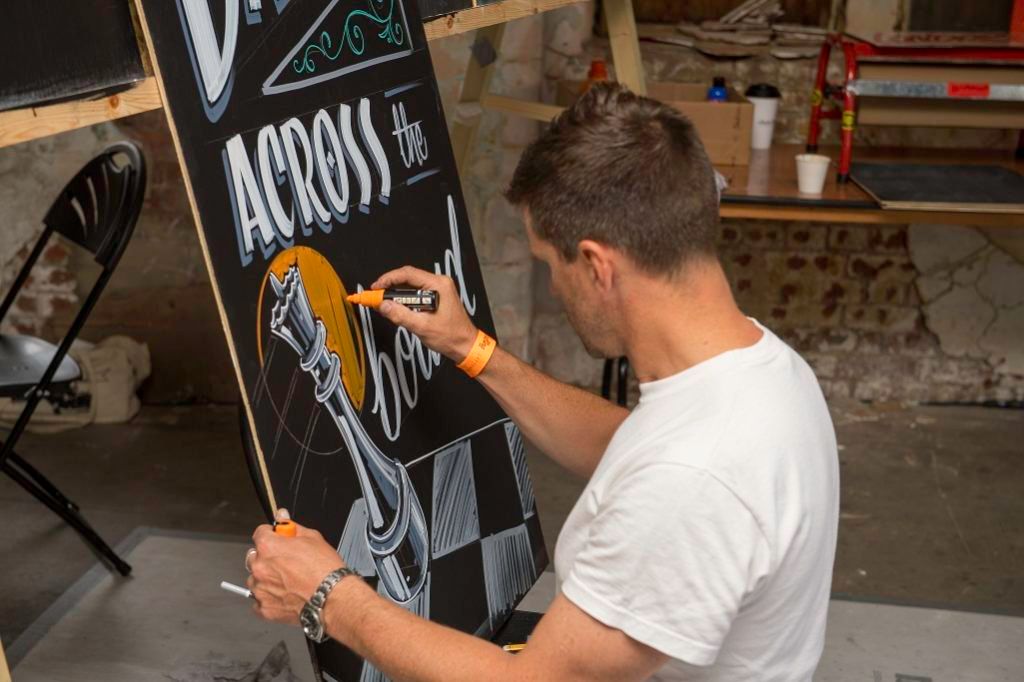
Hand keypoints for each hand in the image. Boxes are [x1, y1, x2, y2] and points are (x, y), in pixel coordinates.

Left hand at [248, 509, 344, 624]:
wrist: (331, 597)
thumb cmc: (324, 569)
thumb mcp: (313, 538)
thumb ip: (292, 527)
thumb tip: (282, 517)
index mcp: (269, 547)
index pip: (259, 533)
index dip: (271, 534)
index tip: (277, 538)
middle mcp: (260, 567)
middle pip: (254, 556)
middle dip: (267, 556)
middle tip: (286, 562)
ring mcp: (260, 589)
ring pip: (255, 579)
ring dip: (266, 578)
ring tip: (287, 581)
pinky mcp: (264, 607)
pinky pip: (259, 600)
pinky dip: (269, 598)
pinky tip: (285, 594)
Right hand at [370, 266, 477, 361]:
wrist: (465, 346)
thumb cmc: (452, 336)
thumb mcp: (422, 327)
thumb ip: (400, 315)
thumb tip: (384, 305)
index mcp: (439, 285)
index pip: (407, 274)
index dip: (388, 279)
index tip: (375, 288)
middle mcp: (440, 284)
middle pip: (408, 278)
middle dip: (389, 287)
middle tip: (374, 297)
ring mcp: (439, 290)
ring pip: (411, 287)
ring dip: (396, 294)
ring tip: (382, 303)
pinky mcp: (436, 297)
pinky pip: (416, 294)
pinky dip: (404, 300)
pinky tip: (396, 307)